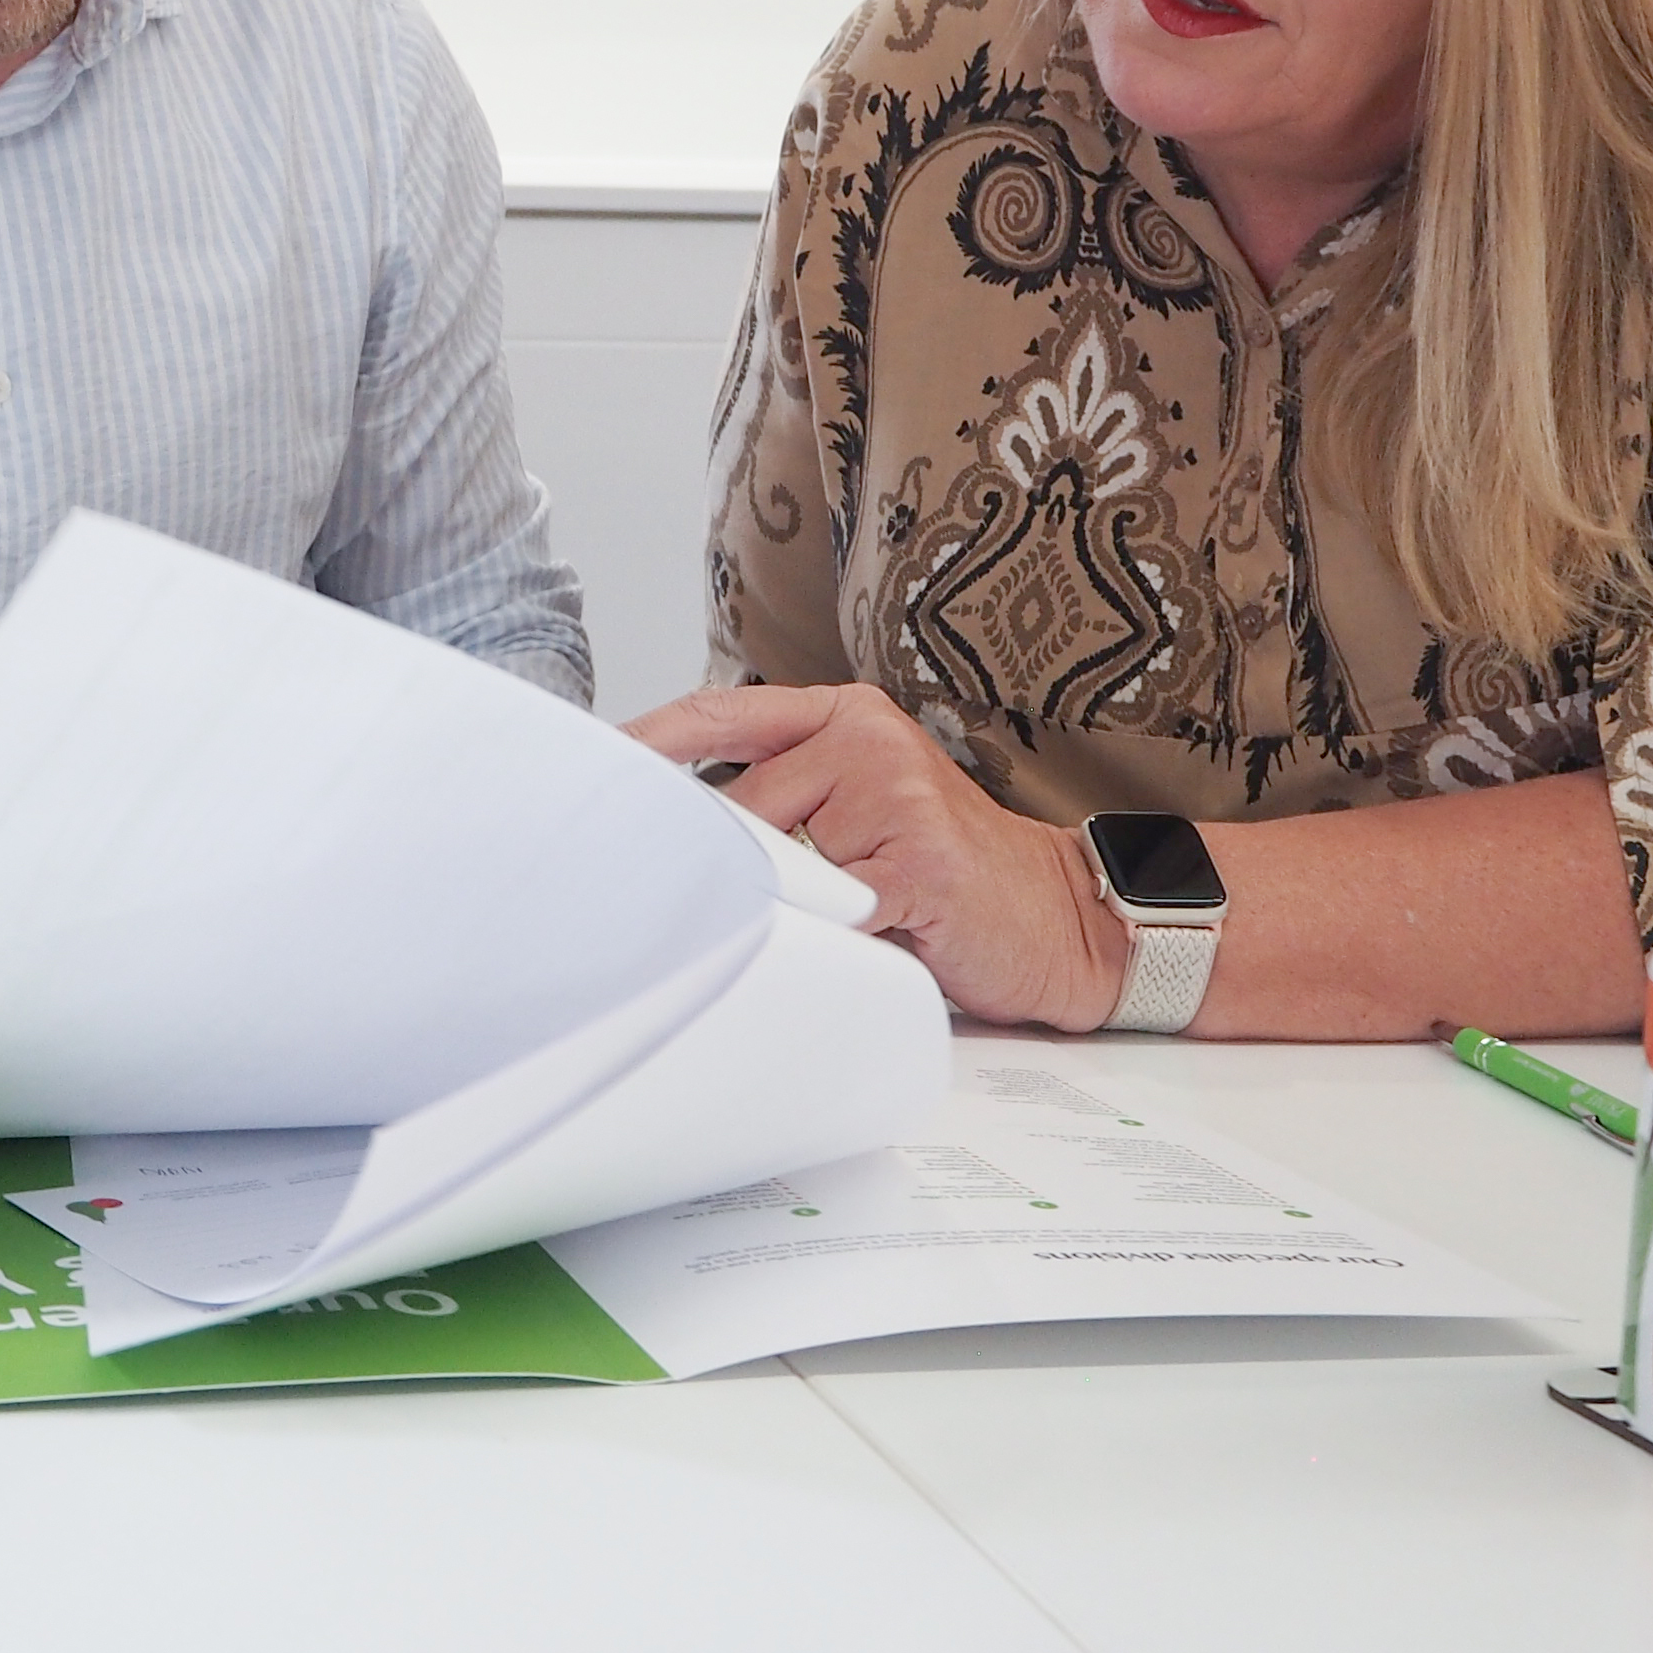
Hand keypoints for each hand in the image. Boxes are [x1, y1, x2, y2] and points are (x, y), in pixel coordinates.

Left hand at [626, 683, 1130, 1032]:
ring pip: (778, 861)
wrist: (1058, 918)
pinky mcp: (917, 856)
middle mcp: (865, 740)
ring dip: (800, 906)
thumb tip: (675, 831)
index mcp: (845, 717)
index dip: (651, 740)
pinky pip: (832, 908)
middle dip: (734, 867)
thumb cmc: (944, 872)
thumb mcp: (860, 809)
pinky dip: (836, 937)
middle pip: (737, 808)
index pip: (721, 714)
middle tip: (760, 899)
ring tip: (859, 913)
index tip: (594, 763)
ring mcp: (893, 792)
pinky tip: (876, 938)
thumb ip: (784, 802)